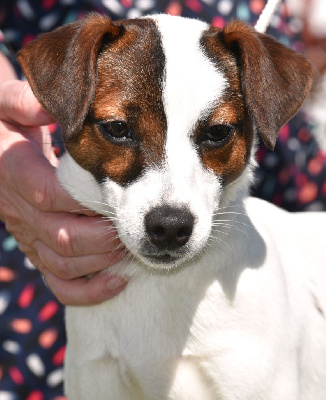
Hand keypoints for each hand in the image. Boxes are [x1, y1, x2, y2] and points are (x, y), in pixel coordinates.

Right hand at [0, 80, 126, 304]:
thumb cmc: (7, 126)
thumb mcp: (6, 105)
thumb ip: (24, 101)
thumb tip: (51, 106)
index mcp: (12, 172)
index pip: (48, 193)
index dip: (84, 199)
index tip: (117, 193)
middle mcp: (18, 209)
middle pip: (61, 235)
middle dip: (102, 236)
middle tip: (134, 226)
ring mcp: (28, 235)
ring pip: (62, 262)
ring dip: (101, 261)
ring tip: (132, 248)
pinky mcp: (37, 250)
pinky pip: (58, 282)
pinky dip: (88, 290)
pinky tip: (118, 281)